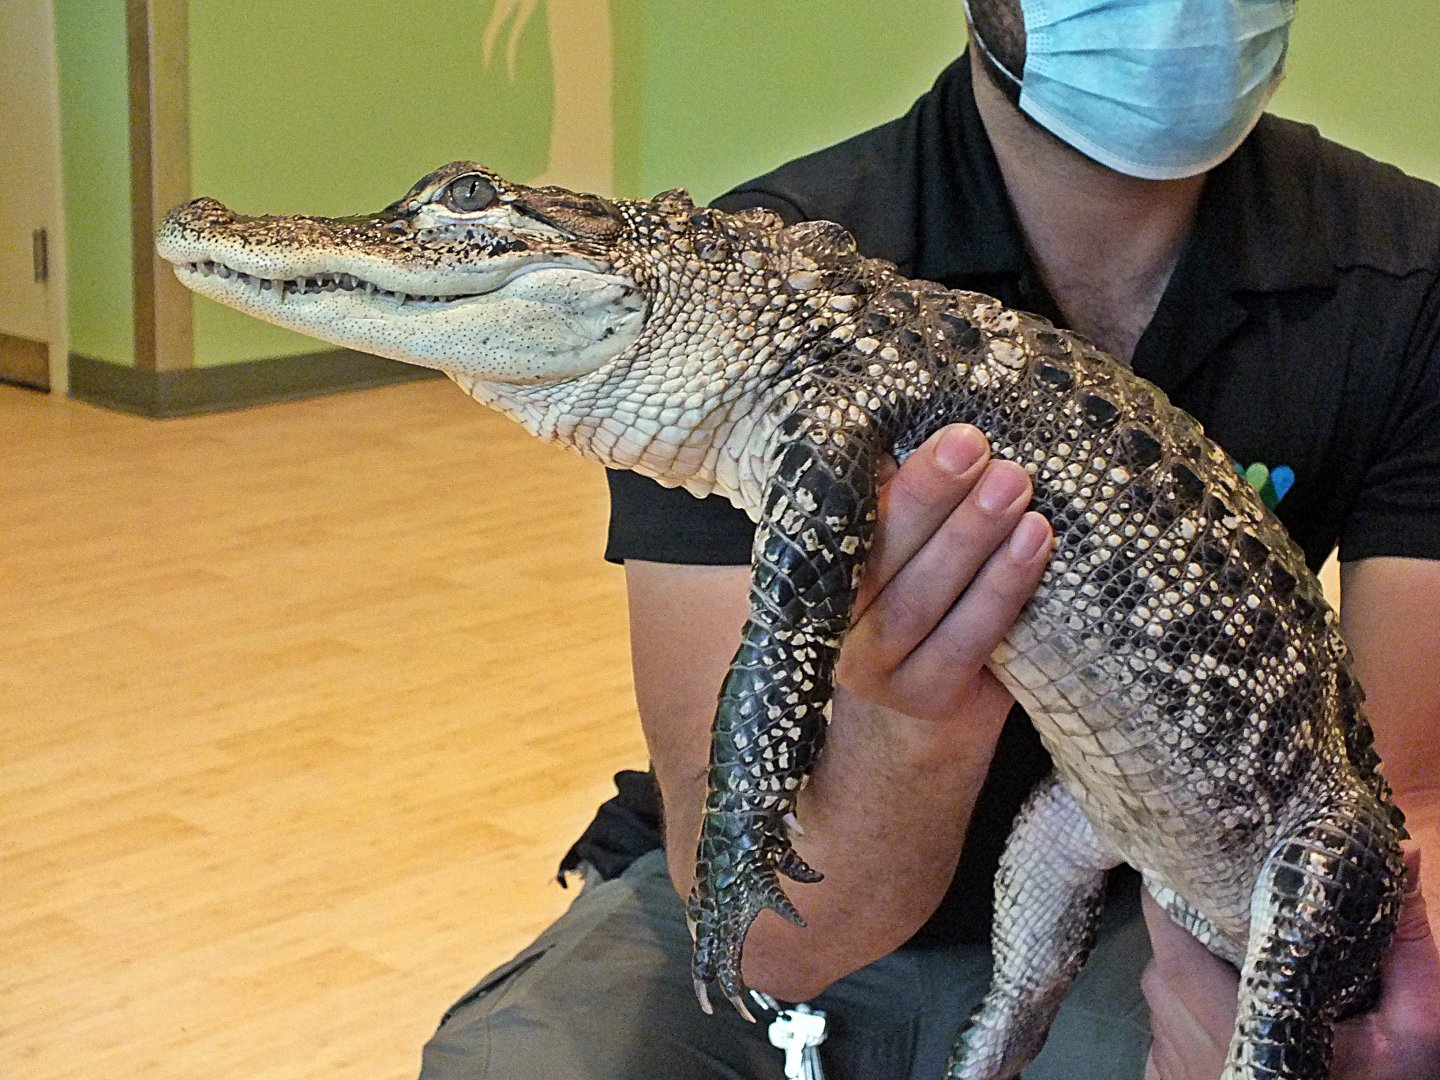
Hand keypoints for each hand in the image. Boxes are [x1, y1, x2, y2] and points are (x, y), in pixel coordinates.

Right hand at [837, 424, 1051, 724]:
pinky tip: (1036, 542)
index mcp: (820, 567)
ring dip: (973, 538)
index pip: (848, 517)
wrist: (926, 713)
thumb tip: (932, 399)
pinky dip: (1002, 590)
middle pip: (882, 553)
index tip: (948, 434)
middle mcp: (833, 620)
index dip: (898, 477)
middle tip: (978, 447)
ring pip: (922, 598)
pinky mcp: (923, 696)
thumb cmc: (924, 599)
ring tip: (1016, 486)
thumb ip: (902, 495)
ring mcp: (874, 667)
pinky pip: (965, 641)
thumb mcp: (900, 546)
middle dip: (934, 496)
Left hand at [1141, 846, 1439, 1078]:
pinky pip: (1176, 1020)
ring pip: (1174, 975)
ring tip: (1271, 963)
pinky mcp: (1158, 1074)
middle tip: (1270, 902)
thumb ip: (1406, 954)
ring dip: (1216, 964)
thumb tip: (1402, 856)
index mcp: (1200, 986)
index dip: (1195, 863)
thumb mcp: (1405, 1045)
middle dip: (1217, 911)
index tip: (1236, 847)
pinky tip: (1254, 1018)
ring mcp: (1156, 1046)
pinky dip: (1208, 1010)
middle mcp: (1163, 1007)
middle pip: (1174, 929)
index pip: (1165, 894)